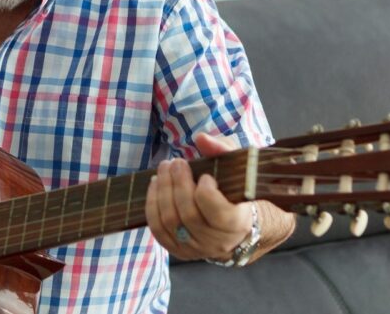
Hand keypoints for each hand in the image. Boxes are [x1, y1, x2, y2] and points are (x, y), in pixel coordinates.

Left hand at [144, 133, 252, 260]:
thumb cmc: (234, 190)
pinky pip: (158, 229)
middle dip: (178, 184)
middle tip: (176, 162)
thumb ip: (222, 150)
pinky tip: (155, 184)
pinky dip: (152, 204)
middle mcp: (217, 243)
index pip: (219, 214)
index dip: (207, 193)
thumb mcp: (236, 167)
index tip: (205, 176)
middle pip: (189, 215)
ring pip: (170, 221)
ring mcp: (195, 250)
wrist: (231, 222)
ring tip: (164, 168)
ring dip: (162, 190)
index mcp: (237, 224)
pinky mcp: (178, 251)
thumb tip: (201, 138)